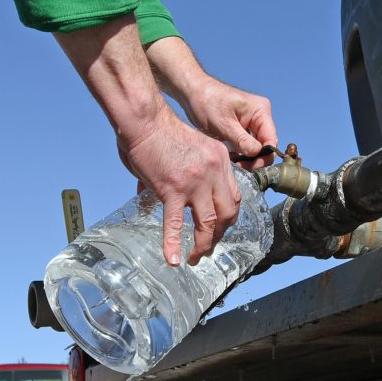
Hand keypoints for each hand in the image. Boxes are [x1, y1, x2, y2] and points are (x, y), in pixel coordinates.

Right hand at [118, 106, 240, 265]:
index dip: (229, 216)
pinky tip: (173, 259)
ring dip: (203, 244)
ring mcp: (194, 182)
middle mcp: (213, 173)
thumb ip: (193, 170)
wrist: (146, 121)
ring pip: (208, 222)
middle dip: (220, 234)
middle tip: (209, 247)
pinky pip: (174, 222)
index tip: (221, 227)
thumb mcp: (194, 145)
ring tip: (196, 257)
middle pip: (227, 213)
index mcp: (220, 160)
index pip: (235, 196)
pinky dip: (173, 244)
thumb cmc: (163, 130)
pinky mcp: (171, 189)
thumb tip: (178, 190)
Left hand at [145, 37, 277, 169]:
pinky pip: (247, 145)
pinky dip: (241, 154)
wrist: (191, 93)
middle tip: (240, 167)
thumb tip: (257, 154)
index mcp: (260, 111)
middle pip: (265, 145)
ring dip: (247, 158)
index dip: (264, 156)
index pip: (271, 139)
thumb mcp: (224, 124)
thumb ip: (242, 140)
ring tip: (233, 162)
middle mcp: (260, 116)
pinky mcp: (242, 128)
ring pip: (256, 147)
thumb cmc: (206, 101)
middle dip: (255, 159)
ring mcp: (251, 122)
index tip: (250, 167)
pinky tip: (230, 157)